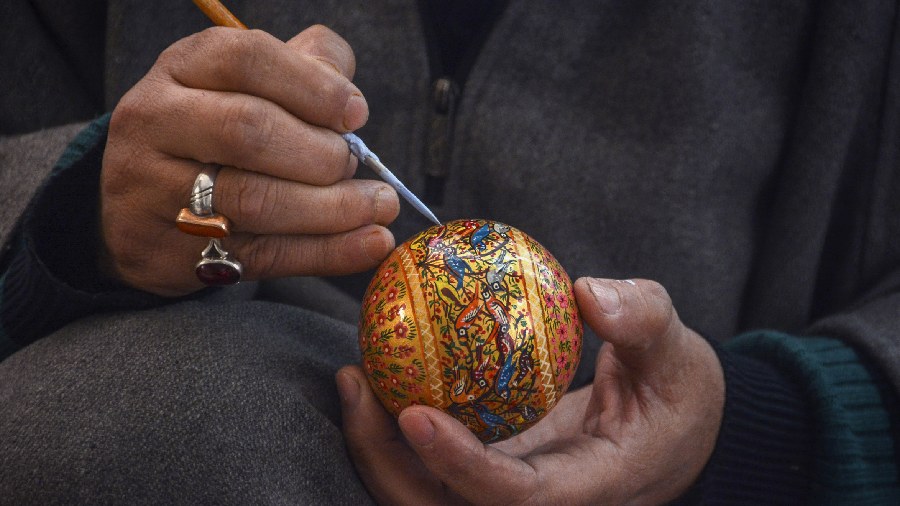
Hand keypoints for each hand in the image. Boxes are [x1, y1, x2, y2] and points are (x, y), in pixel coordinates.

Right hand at [101, 25, 398, 295]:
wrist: (137, 209)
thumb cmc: (213, 135)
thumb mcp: (245, 87)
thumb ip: (304, 70)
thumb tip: (350, 97)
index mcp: (180, 69)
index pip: (245, 59)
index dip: (311, 86)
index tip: (356, 114)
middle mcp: (155, 123)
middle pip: (248, 130)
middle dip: (320, 152)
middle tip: (354, 164)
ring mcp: (155, 192)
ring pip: (254, 200)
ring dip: (333, 207)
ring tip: (379, 206)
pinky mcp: (173, 252)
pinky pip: (262, 254)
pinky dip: (328, 251)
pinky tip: (371, 242)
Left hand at [338, 278, 724, 504]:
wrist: (676, 433)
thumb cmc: (679, 396)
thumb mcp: (679, 354)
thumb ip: (643, 321)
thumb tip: (588, 291)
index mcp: (590, 489)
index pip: (516, 501)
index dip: (460, 467)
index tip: (413, 412)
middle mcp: (542, 504)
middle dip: (387, 464)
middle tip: (357, 386)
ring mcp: (513, 492)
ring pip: (426, 496)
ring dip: (378, 448)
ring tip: (354, 378)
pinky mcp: (496, 474)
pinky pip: (433, 465)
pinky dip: (396, 431)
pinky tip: (381, 374)